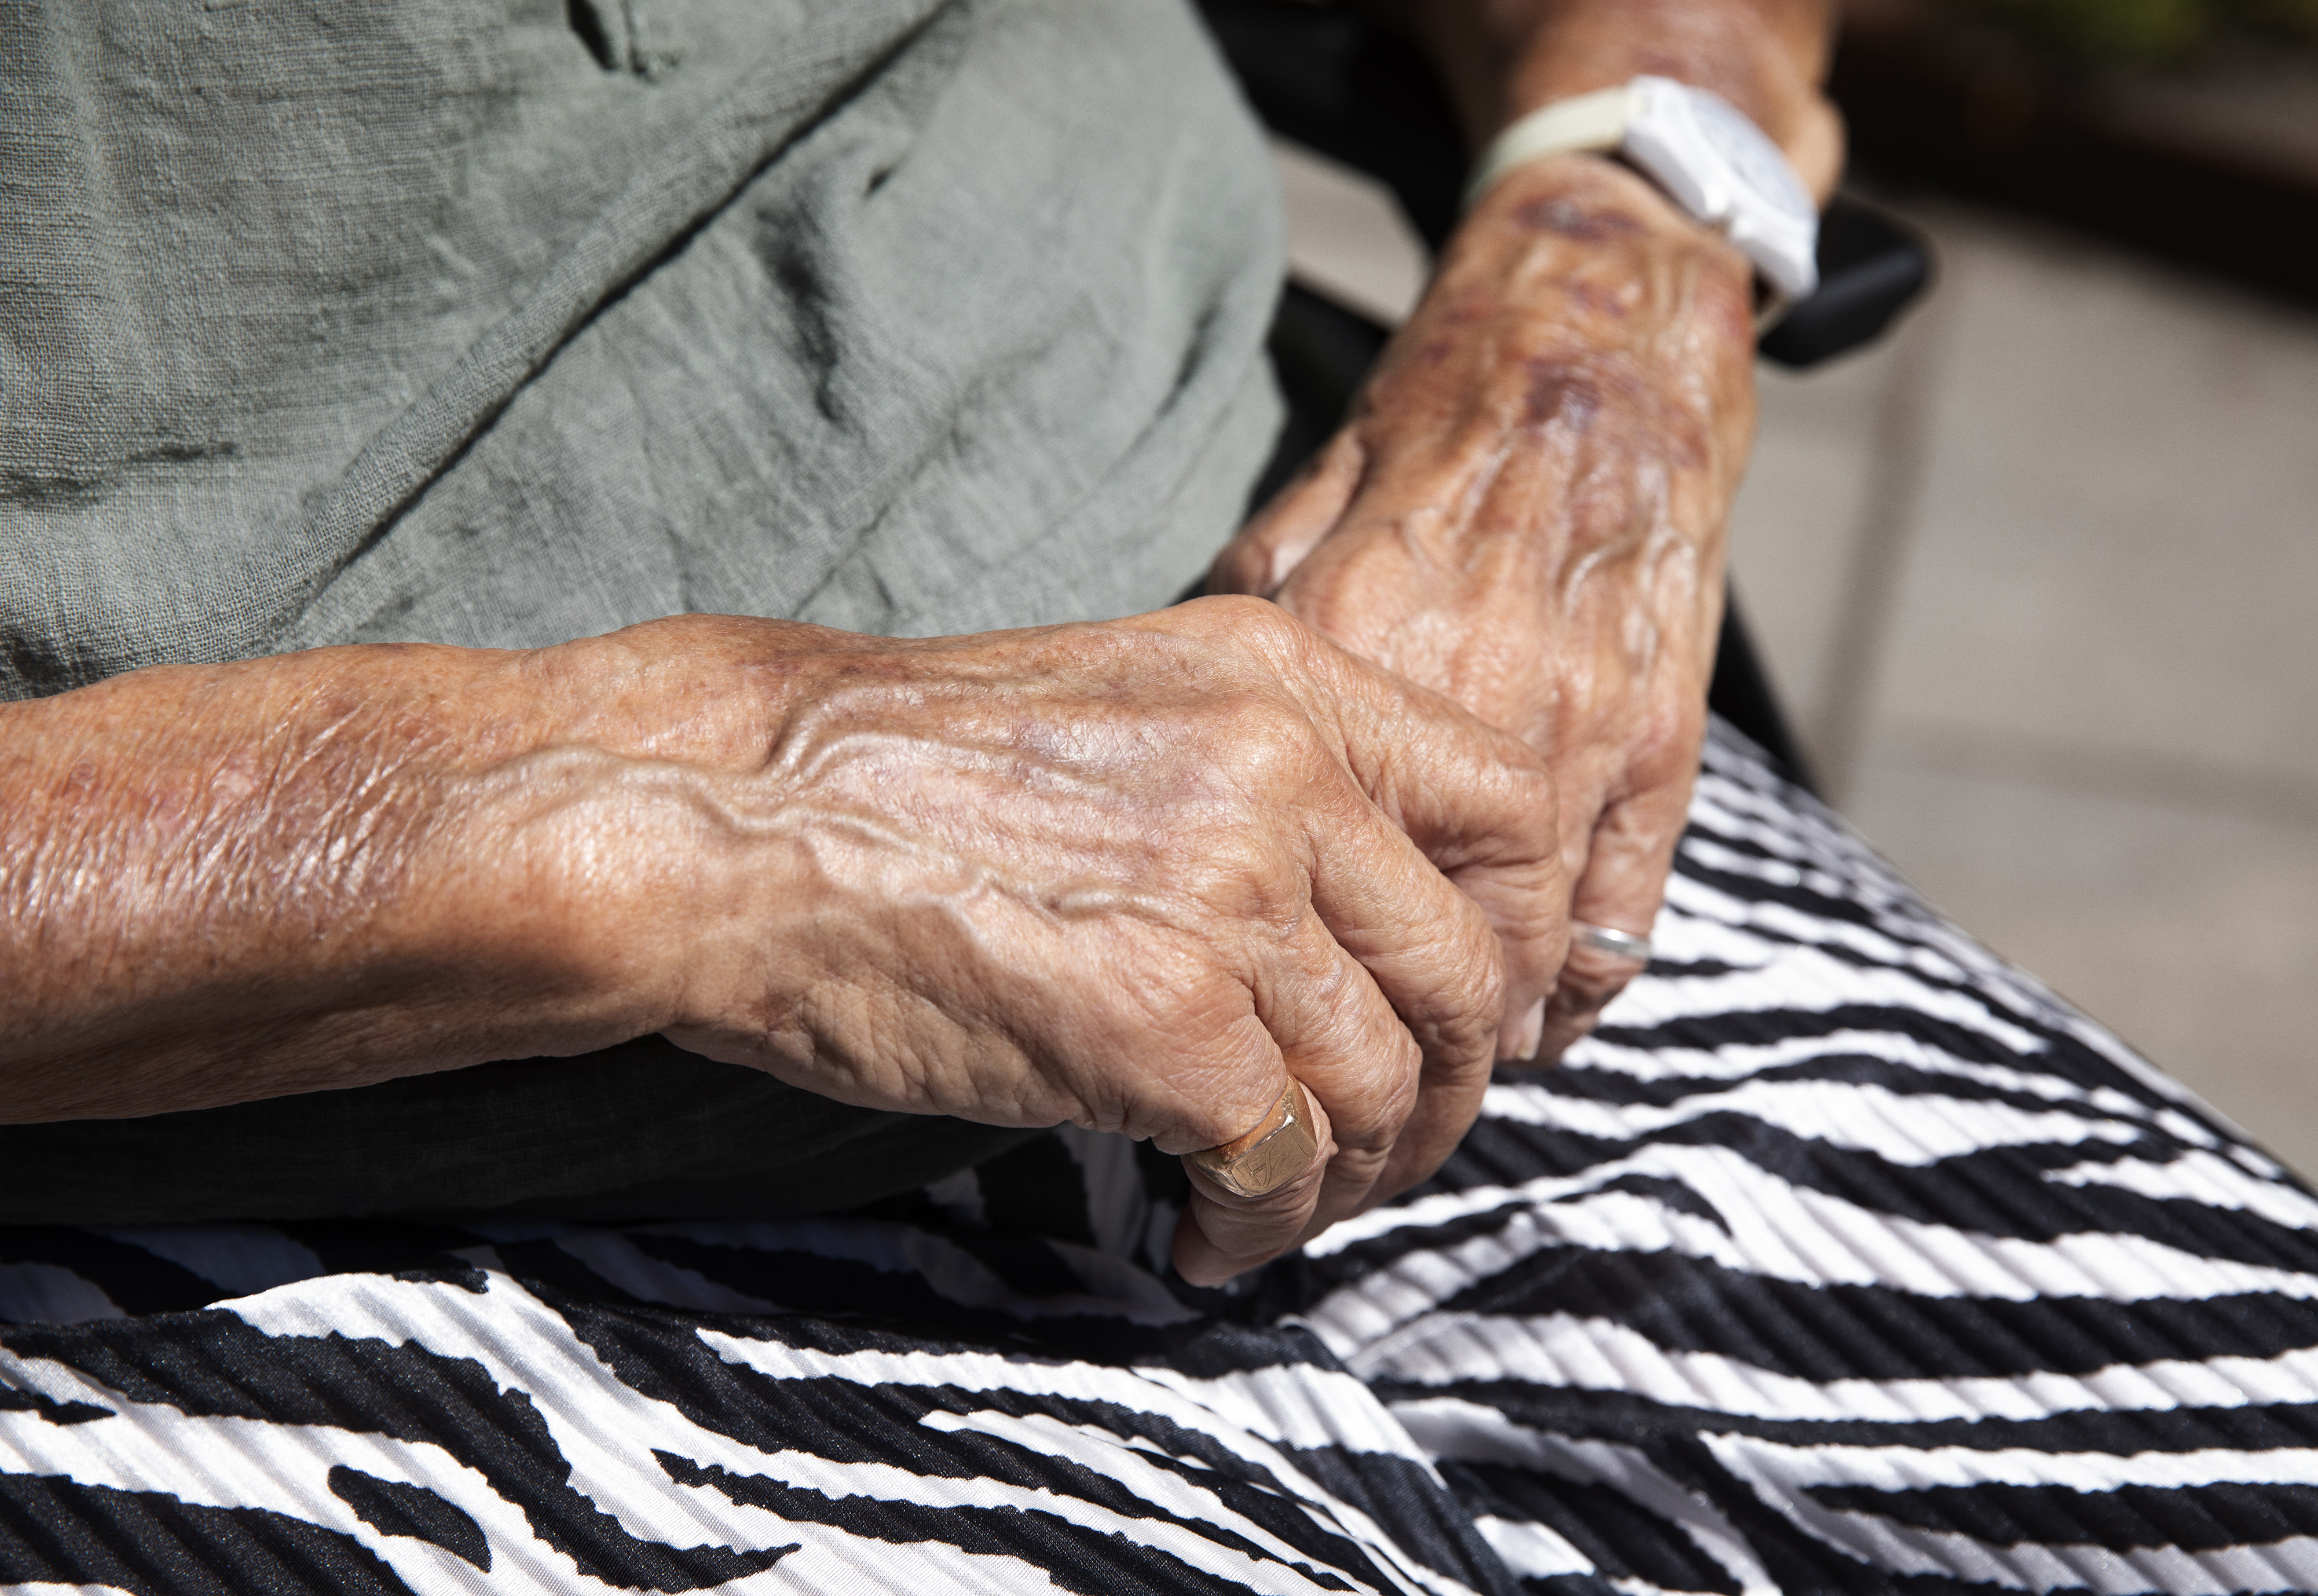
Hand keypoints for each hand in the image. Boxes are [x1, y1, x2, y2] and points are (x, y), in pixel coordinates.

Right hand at [620, 600, 1567, 1281]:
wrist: (727, 817)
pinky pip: (1285, 1161)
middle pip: (1469, 975)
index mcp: (1283, 679)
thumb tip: (1357, 931)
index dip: (1524, 942)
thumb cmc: (895, 782)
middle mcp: (1282, 770)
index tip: (1470, 1027)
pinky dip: (1258, 1223)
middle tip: (1368, 1160)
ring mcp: (1229, 893)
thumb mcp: (1116, 714)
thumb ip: (1261, 783)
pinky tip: (1198, 1234)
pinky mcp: (1164, 1021)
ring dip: (1346, 1182)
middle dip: (1441, 1100)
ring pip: (1385, 1085)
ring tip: (1265, 1211)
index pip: (1515, 810)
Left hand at [1210, 157, 1758, 1057]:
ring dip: (1466, 1039)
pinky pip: (1622, 912)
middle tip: (1328, 1102)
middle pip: (1416, 935)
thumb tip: (1181, 789)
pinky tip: (1530, 1032)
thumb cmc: (1424, 440)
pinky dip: (1576, 994)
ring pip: (1524, 949)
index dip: (1270, 967)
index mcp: (1358, 642)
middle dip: (1371, 1041)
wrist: (1592, 348)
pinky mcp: (1664, 740)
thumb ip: (1247, 657)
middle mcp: (1472, 694)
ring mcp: (1583, 725)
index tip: (1239, 1026)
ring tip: (1413, 1088)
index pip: (1304, 857)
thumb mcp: (1293, 525)